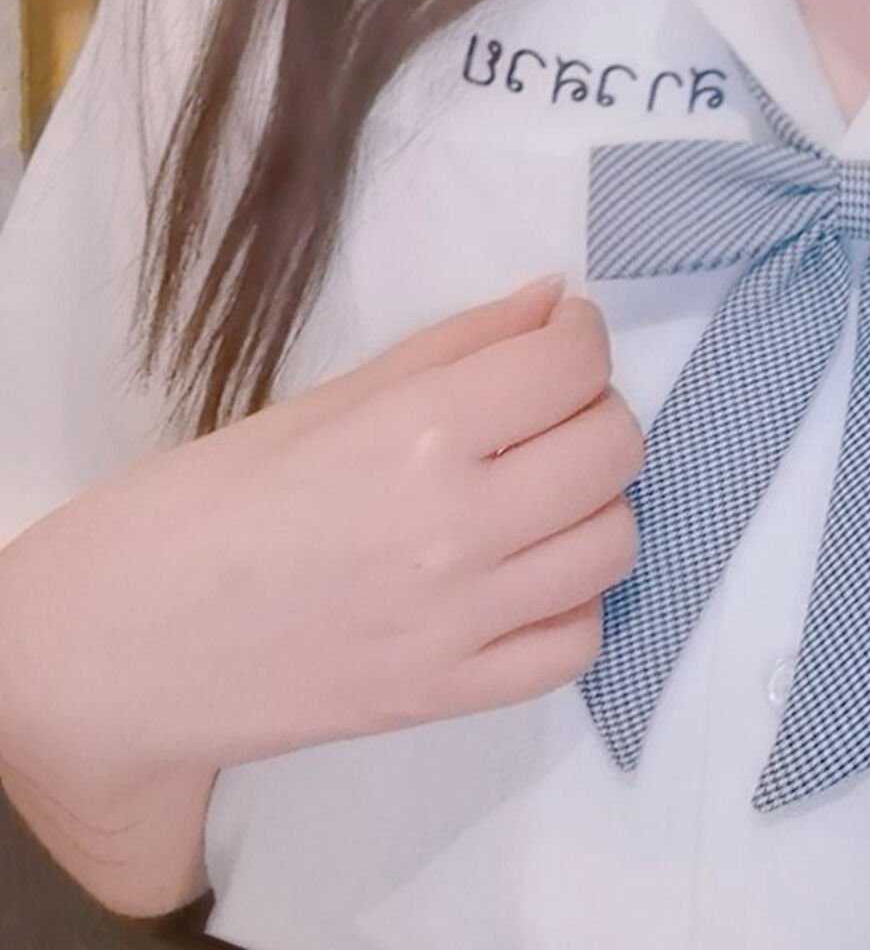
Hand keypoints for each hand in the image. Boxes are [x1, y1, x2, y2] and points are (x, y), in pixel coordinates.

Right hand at [0, 275, 643, 791]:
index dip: (578, 336)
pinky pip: (578, 642)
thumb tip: (554, 301)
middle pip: (615, 446)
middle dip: (595, 409)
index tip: (553, 338)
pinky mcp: (453, 696)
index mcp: (418, 435)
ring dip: (592, 502)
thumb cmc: (211, 501)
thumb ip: (457, 346)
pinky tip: (524, 574)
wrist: (126, 645)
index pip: (572, 364)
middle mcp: (457, 528)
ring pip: (615, 541)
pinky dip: (570, 601)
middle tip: (543, 410)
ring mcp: (462, 622)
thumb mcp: (328, 399)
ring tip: (535, 491)